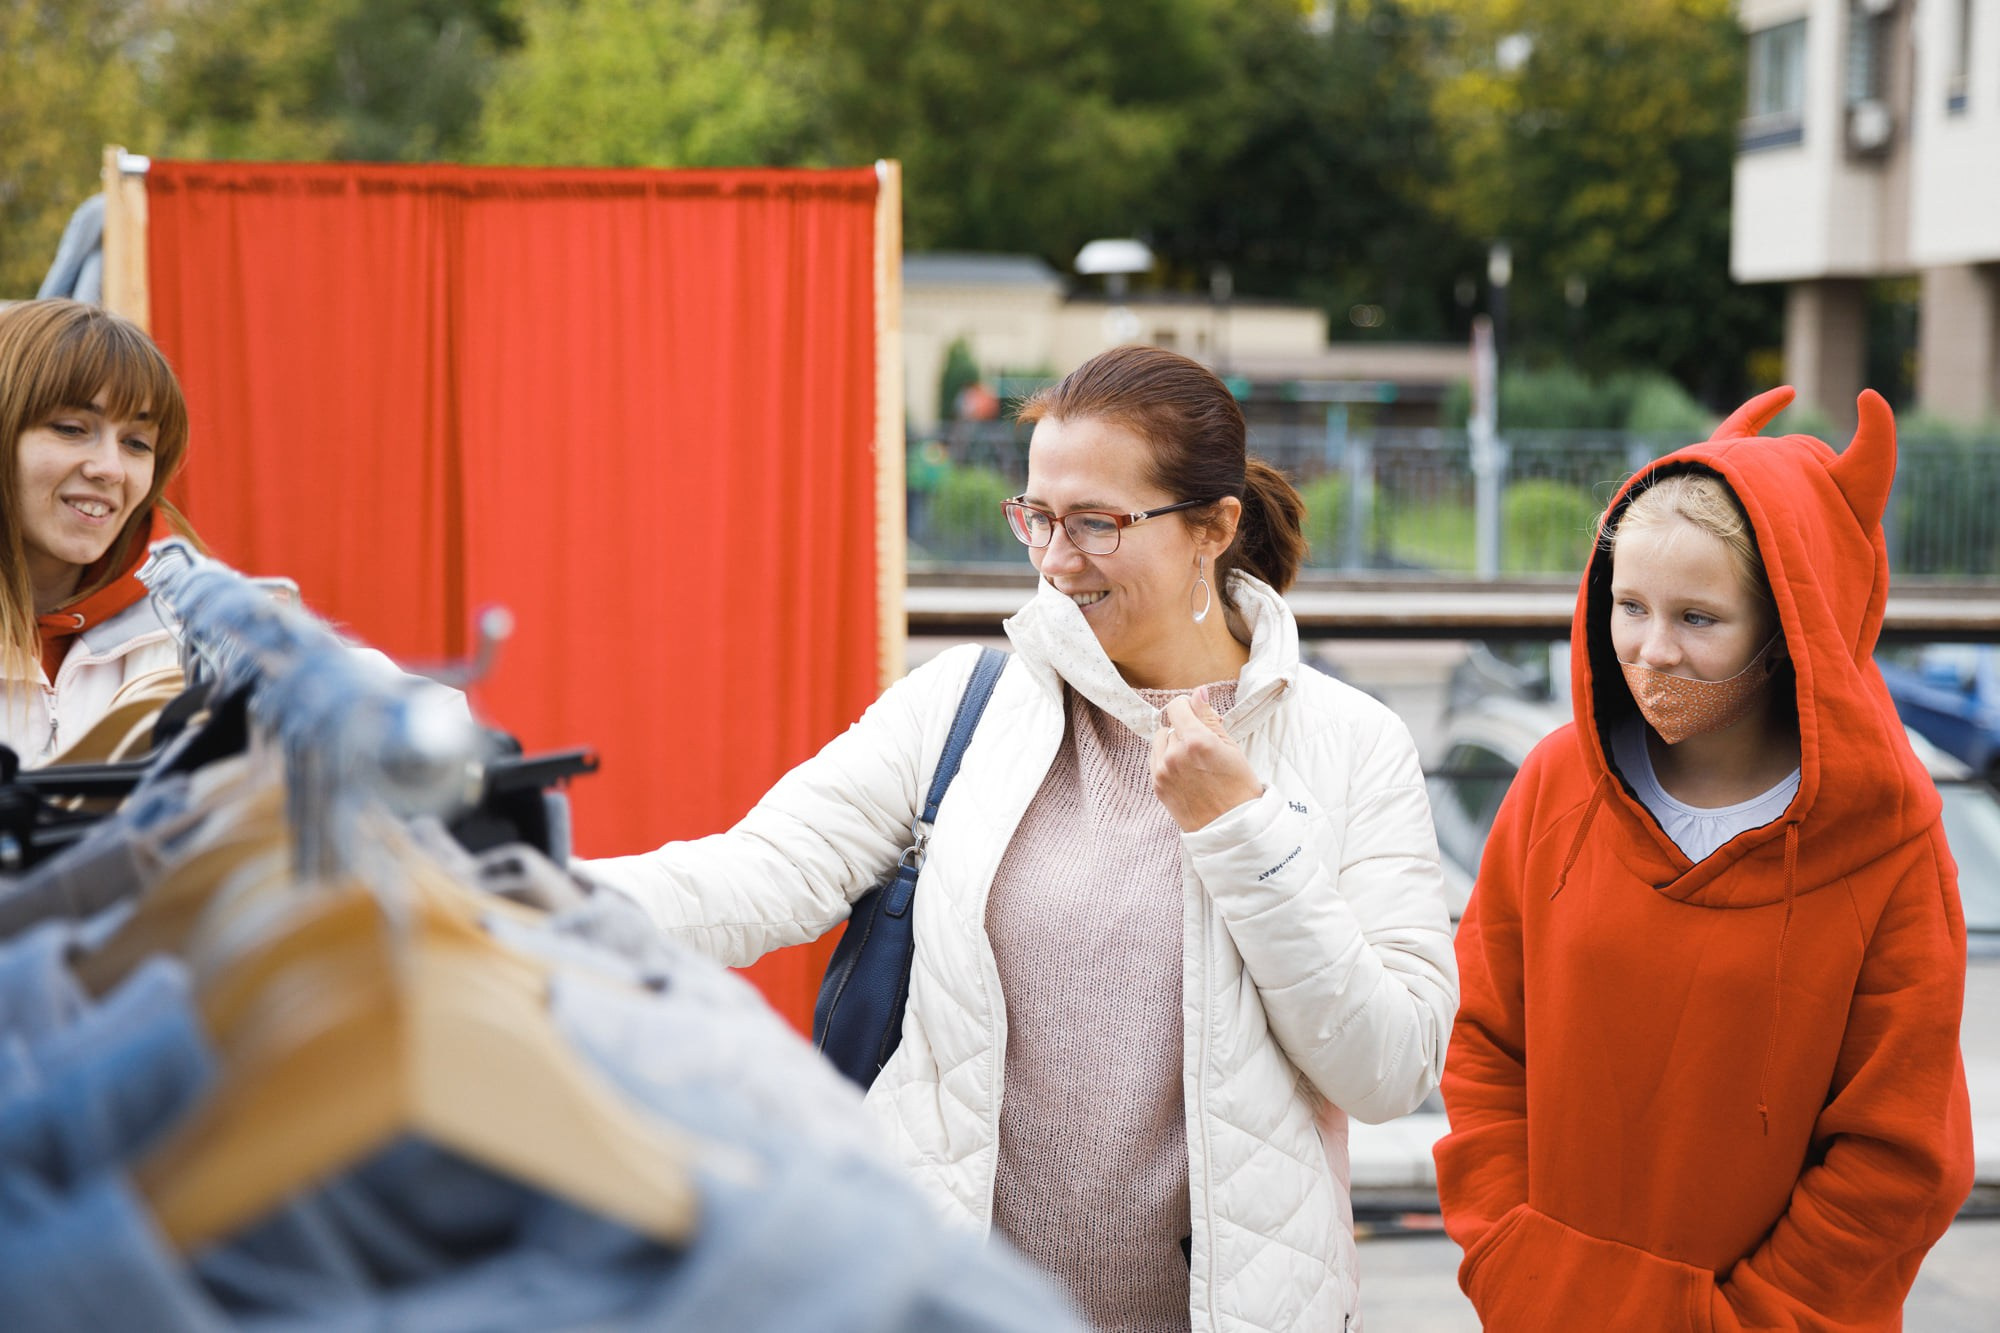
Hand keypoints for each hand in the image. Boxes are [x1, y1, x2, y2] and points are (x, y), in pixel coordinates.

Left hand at [1150, 686, 1262, 831]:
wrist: (1231, 827)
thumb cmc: (1238, 787)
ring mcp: (1163, 771)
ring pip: (1162, 741)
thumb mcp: (1230, 746)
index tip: (1197, 716)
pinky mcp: (1157, 785)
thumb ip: (1208, 717)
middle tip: (1205, 748)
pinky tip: (1186, 773)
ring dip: (1174, 745)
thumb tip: (1198, 692)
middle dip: (1186, 731)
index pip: (1177, 706)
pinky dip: (1167, 760)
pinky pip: (1156, 759)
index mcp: (1195, 740)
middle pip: (1172, 725)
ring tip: (1194, 762)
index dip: (1189, 707)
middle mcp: (1174, 754)